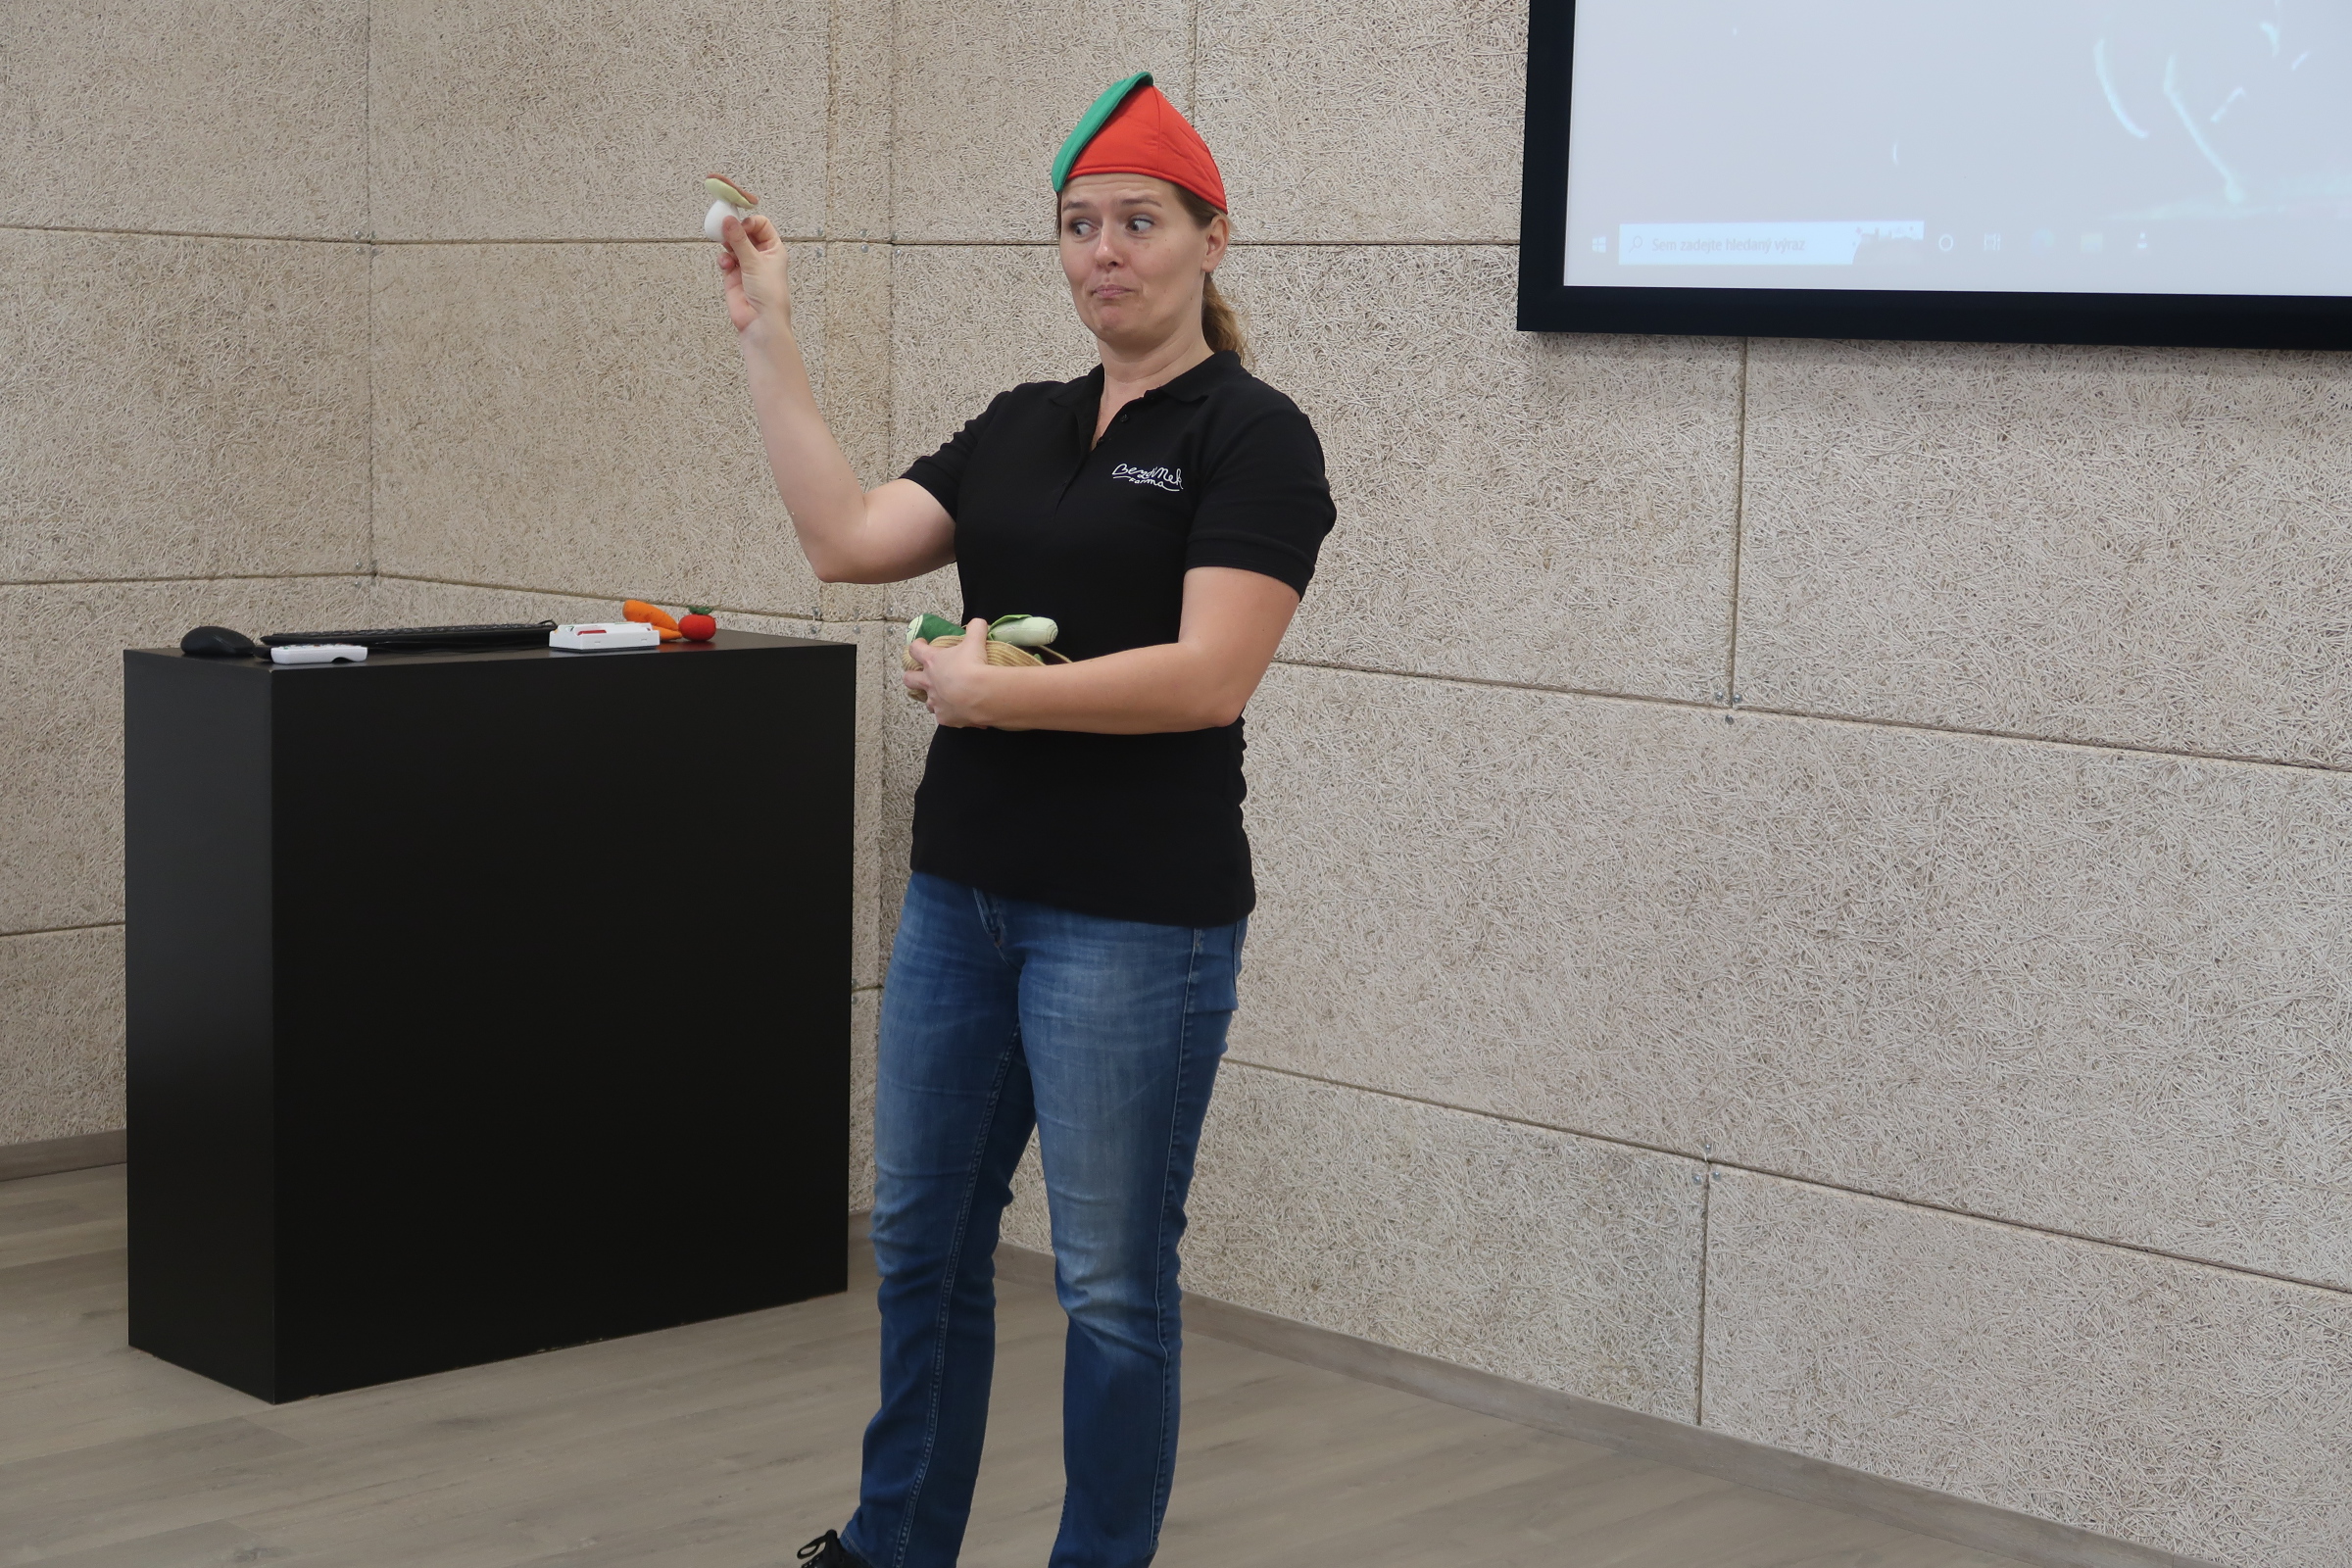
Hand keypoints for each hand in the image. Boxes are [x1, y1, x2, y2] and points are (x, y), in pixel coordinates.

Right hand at [718, 213, 791, 333]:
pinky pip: (726, 259)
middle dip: (734, 232)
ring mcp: (746, 265)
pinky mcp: (734, 275)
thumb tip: (728, 220)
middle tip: (725, 230)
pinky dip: (724, 259)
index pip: (761, 225)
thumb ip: (739, 240)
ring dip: (728, 245)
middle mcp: (760, 255)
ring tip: (726, 248)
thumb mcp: (755, 262)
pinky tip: (726, 264)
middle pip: (744, 233)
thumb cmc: (769, 295)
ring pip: (733, 245)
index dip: (749, 222)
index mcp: (774, 249)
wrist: (759, 321)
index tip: (739, 225)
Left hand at [904, 619, 997, 727]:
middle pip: (909, 679)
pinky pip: (944, 716)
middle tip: (921, 674)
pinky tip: (961, 711)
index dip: (917, 646)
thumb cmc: (973, 666)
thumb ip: (976, 629)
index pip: (915, 649)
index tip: (921, 644)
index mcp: (933, 661)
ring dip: (933, 698)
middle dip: (911, 676)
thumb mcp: (976, 641)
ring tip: (944, 696)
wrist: (980, 694)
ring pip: (926, 701)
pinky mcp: (944, 718)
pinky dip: (951, 713)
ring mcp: (935, 702)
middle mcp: (929, 682)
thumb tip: (979, 622)